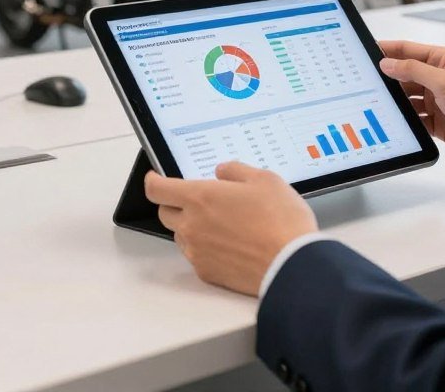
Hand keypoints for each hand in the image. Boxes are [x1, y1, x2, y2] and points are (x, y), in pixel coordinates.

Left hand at [144, 162, 317, 295]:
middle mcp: (192, 226)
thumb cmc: (280, 220)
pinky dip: (205, 247)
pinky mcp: (207, 273)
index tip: (155, 177)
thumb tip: (222, 171)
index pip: (157, 189)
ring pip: (181, 235)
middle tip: (198, 198)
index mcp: (200, 197)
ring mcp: (197, 252)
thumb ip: (236, 171)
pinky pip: (196, 256)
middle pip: (165, 212)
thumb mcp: (264, 179)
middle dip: (175, 203)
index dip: (153, 181)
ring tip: (221, 222)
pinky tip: (229, 243)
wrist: (291, 264)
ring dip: (191, 226)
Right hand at [379, 40, 444, 169]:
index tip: (366, 51)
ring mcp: (438, 101)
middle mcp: (438, 78)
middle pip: (404, 75)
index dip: (387, 50)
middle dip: (388, 79)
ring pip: (408, 98)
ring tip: (377, 103)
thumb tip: (388, 63)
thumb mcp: (444, 81)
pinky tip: (394, 123)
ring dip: (396, 102)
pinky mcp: (439, 122)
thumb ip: (413, 70)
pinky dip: (406, 121)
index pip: (408, 50)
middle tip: (366, 82)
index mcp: (442, 60)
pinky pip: (415, 120)